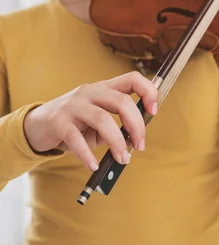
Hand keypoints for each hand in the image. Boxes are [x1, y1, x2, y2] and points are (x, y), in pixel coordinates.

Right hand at [23, 71, 158, 171]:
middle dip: (136, 126)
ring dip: (117, 142)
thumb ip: (119, 124)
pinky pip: (77, 139)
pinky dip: (88, 155)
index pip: (133, 79)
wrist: (38, 126)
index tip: (154, 111)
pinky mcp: (58, 122)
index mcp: (105, 88)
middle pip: (122, 101)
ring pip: (103, 119)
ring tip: (122, 158)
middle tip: (140, 145)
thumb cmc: (77, 123)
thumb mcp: (100, 119)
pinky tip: (94, 165)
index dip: (148, 92)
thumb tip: (137, 139)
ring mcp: (73, 105)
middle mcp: (90, 91)